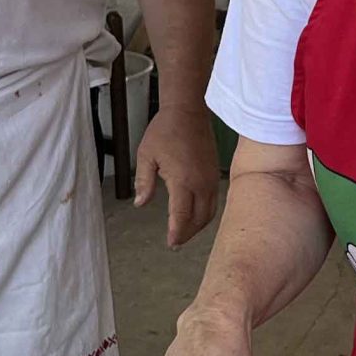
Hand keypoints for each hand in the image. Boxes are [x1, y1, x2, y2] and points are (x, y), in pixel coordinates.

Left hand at [134, 104, 218, 247]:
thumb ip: (144, 182)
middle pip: (199, 218)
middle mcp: (201, 182)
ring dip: (198, 225)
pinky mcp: (215, 173)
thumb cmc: (164, 131)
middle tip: (175, 242)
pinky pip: (214, 200)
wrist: (188, 111)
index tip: (171, 243)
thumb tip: (140, 204)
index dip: (177, 232)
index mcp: (183, 180)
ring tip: (184, 232)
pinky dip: (205, 212)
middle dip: (188, 233)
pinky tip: (195, 214)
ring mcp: (211, 178)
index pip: (182, 215)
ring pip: (210, 211)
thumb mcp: (146, 156)